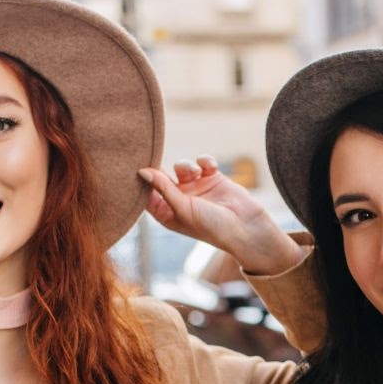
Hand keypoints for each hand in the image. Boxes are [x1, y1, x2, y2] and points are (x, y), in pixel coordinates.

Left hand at [141, 157, 305, 276]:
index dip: (142, 181)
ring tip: (195, 173)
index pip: (147, 195)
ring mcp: (196, 188)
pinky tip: (210, 168)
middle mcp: (179, 200)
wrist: (246, 227)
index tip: (136, 166)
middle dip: (161, 167)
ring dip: (186, 166)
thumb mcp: (182, 208)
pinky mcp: (212, 178)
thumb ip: (162, 188)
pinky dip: (204, 161)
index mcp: (167, 213)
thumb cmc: (211, 226)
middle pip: (162, 177)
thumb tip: (142, 171)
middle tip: (156, 155)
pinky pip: (202, 162)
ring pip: (182, 166)